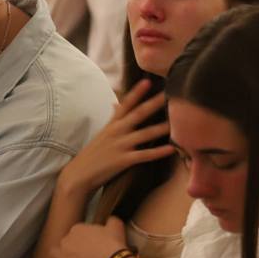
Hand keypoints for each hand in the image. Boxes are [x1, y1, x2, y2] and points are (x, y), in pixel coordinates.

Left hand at [48, 216, 127, 257]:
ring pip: (54, 254)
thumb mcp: (116, 226)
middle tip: (84, 253)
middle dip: (72, 246)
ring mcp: (61, 256)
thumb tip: (109, 220)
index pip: (77, 231)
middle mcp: (66, 240)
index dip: (84, 237)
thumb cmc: (113, 244)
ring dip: (59, 256)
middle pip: (65, 242)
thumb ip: (110, 220)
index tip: (91, 242)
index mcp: (77, 229)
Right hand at [57, 81, 172, 198]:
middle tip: (171, 93)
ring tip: (180, 121)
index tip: (148, 81)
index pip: (125, 104)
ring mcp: (121, 145)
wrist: (78, 176)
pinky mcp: (123, 160)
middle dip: (155, 103)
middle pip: (139, 114)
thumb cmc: (93, 154)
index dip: (137, 92)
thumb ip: (113, 119)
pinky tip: (172, 149)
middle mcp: (117, 131)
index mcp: (113, 124)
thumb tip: (116, 105)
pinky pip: (145, 155)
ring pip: (146, 133)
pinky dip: (159, 152)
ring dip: (163, 127)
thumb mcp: (102, 133)